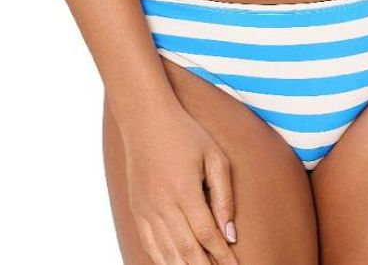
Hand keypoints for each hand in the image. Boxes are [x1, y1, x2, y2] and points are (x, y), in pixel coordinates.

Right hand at [118, 96, 240, 263]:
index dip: (223, 257)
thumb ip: (224, 195)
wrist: (145, 118)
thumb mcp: (214, 156)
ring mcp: (146, 210)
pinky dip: (163, 262)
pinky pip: (150, 246)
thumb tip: (230, 234)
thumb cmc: (185, 133)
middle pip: (187, 252)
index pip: (208, 236)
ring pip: (167, 254)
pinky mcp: (137, 210)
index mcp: (185, 191)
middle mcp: (163, 205)